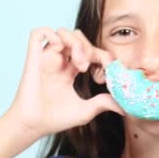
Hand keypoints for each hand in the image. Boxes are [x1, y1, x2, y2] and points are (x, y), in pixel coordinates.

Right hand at [5, 27, 124, 137]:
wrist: (34, 126)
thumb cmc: (55, 119)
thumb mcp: (86, 110)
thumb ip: (103, 103)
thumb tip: (124, 107)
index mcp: (70, 70)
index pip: (90, 51)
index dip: (102, 56)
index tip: (106, 73)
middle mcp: (60, 61)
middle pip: (78, 37)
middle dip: (89, 48)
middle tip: (89, 67)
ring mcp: (47, 58)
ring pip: (63, 32)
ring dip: (75, 43)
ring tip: (79, 63)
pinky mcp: (34, 58)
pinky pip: (38, 33)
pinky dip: (51, 34)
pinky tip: (60, 49)